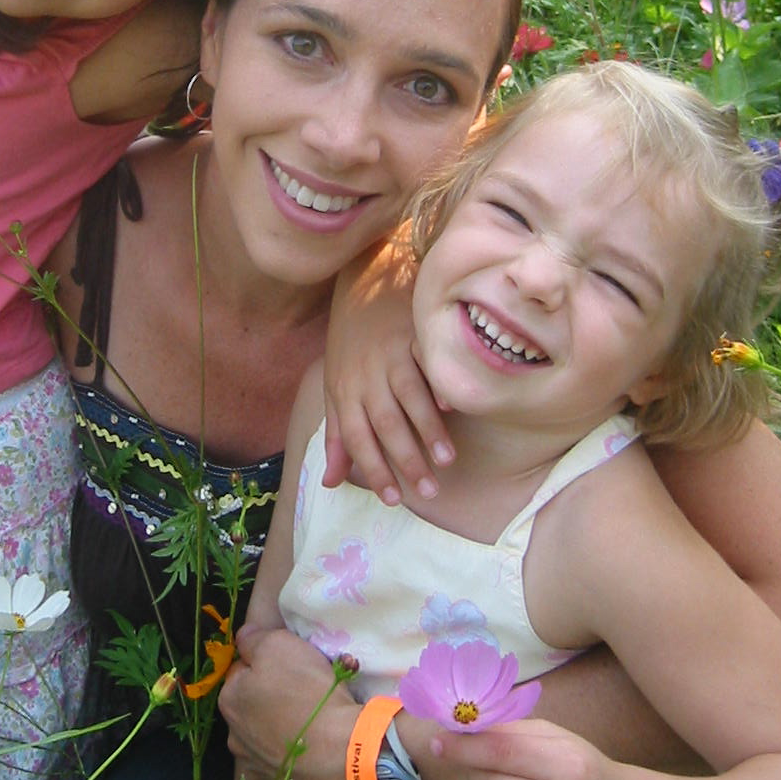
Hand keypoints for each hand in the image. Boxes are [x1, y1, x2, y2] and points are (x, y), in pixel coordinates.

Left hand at [219, 626, 357, 779]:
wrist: (345, 754)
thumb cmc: (309, 693)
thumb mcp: (280, 645)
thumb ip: (254, 639)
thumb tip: (244, 640)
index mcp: (230, 700)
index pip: (243, 672)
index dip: (266, 666)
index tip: (291, 669)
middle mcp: (234, 738)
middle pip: (252, 708)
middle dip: (271, 701)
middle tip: (305, 696)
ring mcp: (254, 771)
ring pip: (265, 742)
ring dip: (280, 734)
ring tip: (313, 729)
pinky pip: (278, 778)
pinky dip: (288, 769)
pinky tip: (305, 762)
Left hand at [323, 245, 452, 504]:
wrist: (361, 281)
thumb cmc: (350, 344)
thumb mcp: (335, 388)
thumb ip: (337, 435)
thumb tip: (330, 482)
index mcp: (343, 390)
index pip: (356, 437)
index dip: (373, 469)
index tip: (394, 499)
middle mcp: (364, 373)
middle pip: (384, 422)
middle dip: (406, 459)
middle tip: (429, 491)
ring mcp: (389, 351)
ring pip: (407, 395)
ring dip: (427, 429)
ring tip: (447, 460)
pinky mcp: (412, 330)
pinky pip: (425, 360)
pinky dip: (436, 381)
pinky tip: (451, 405)